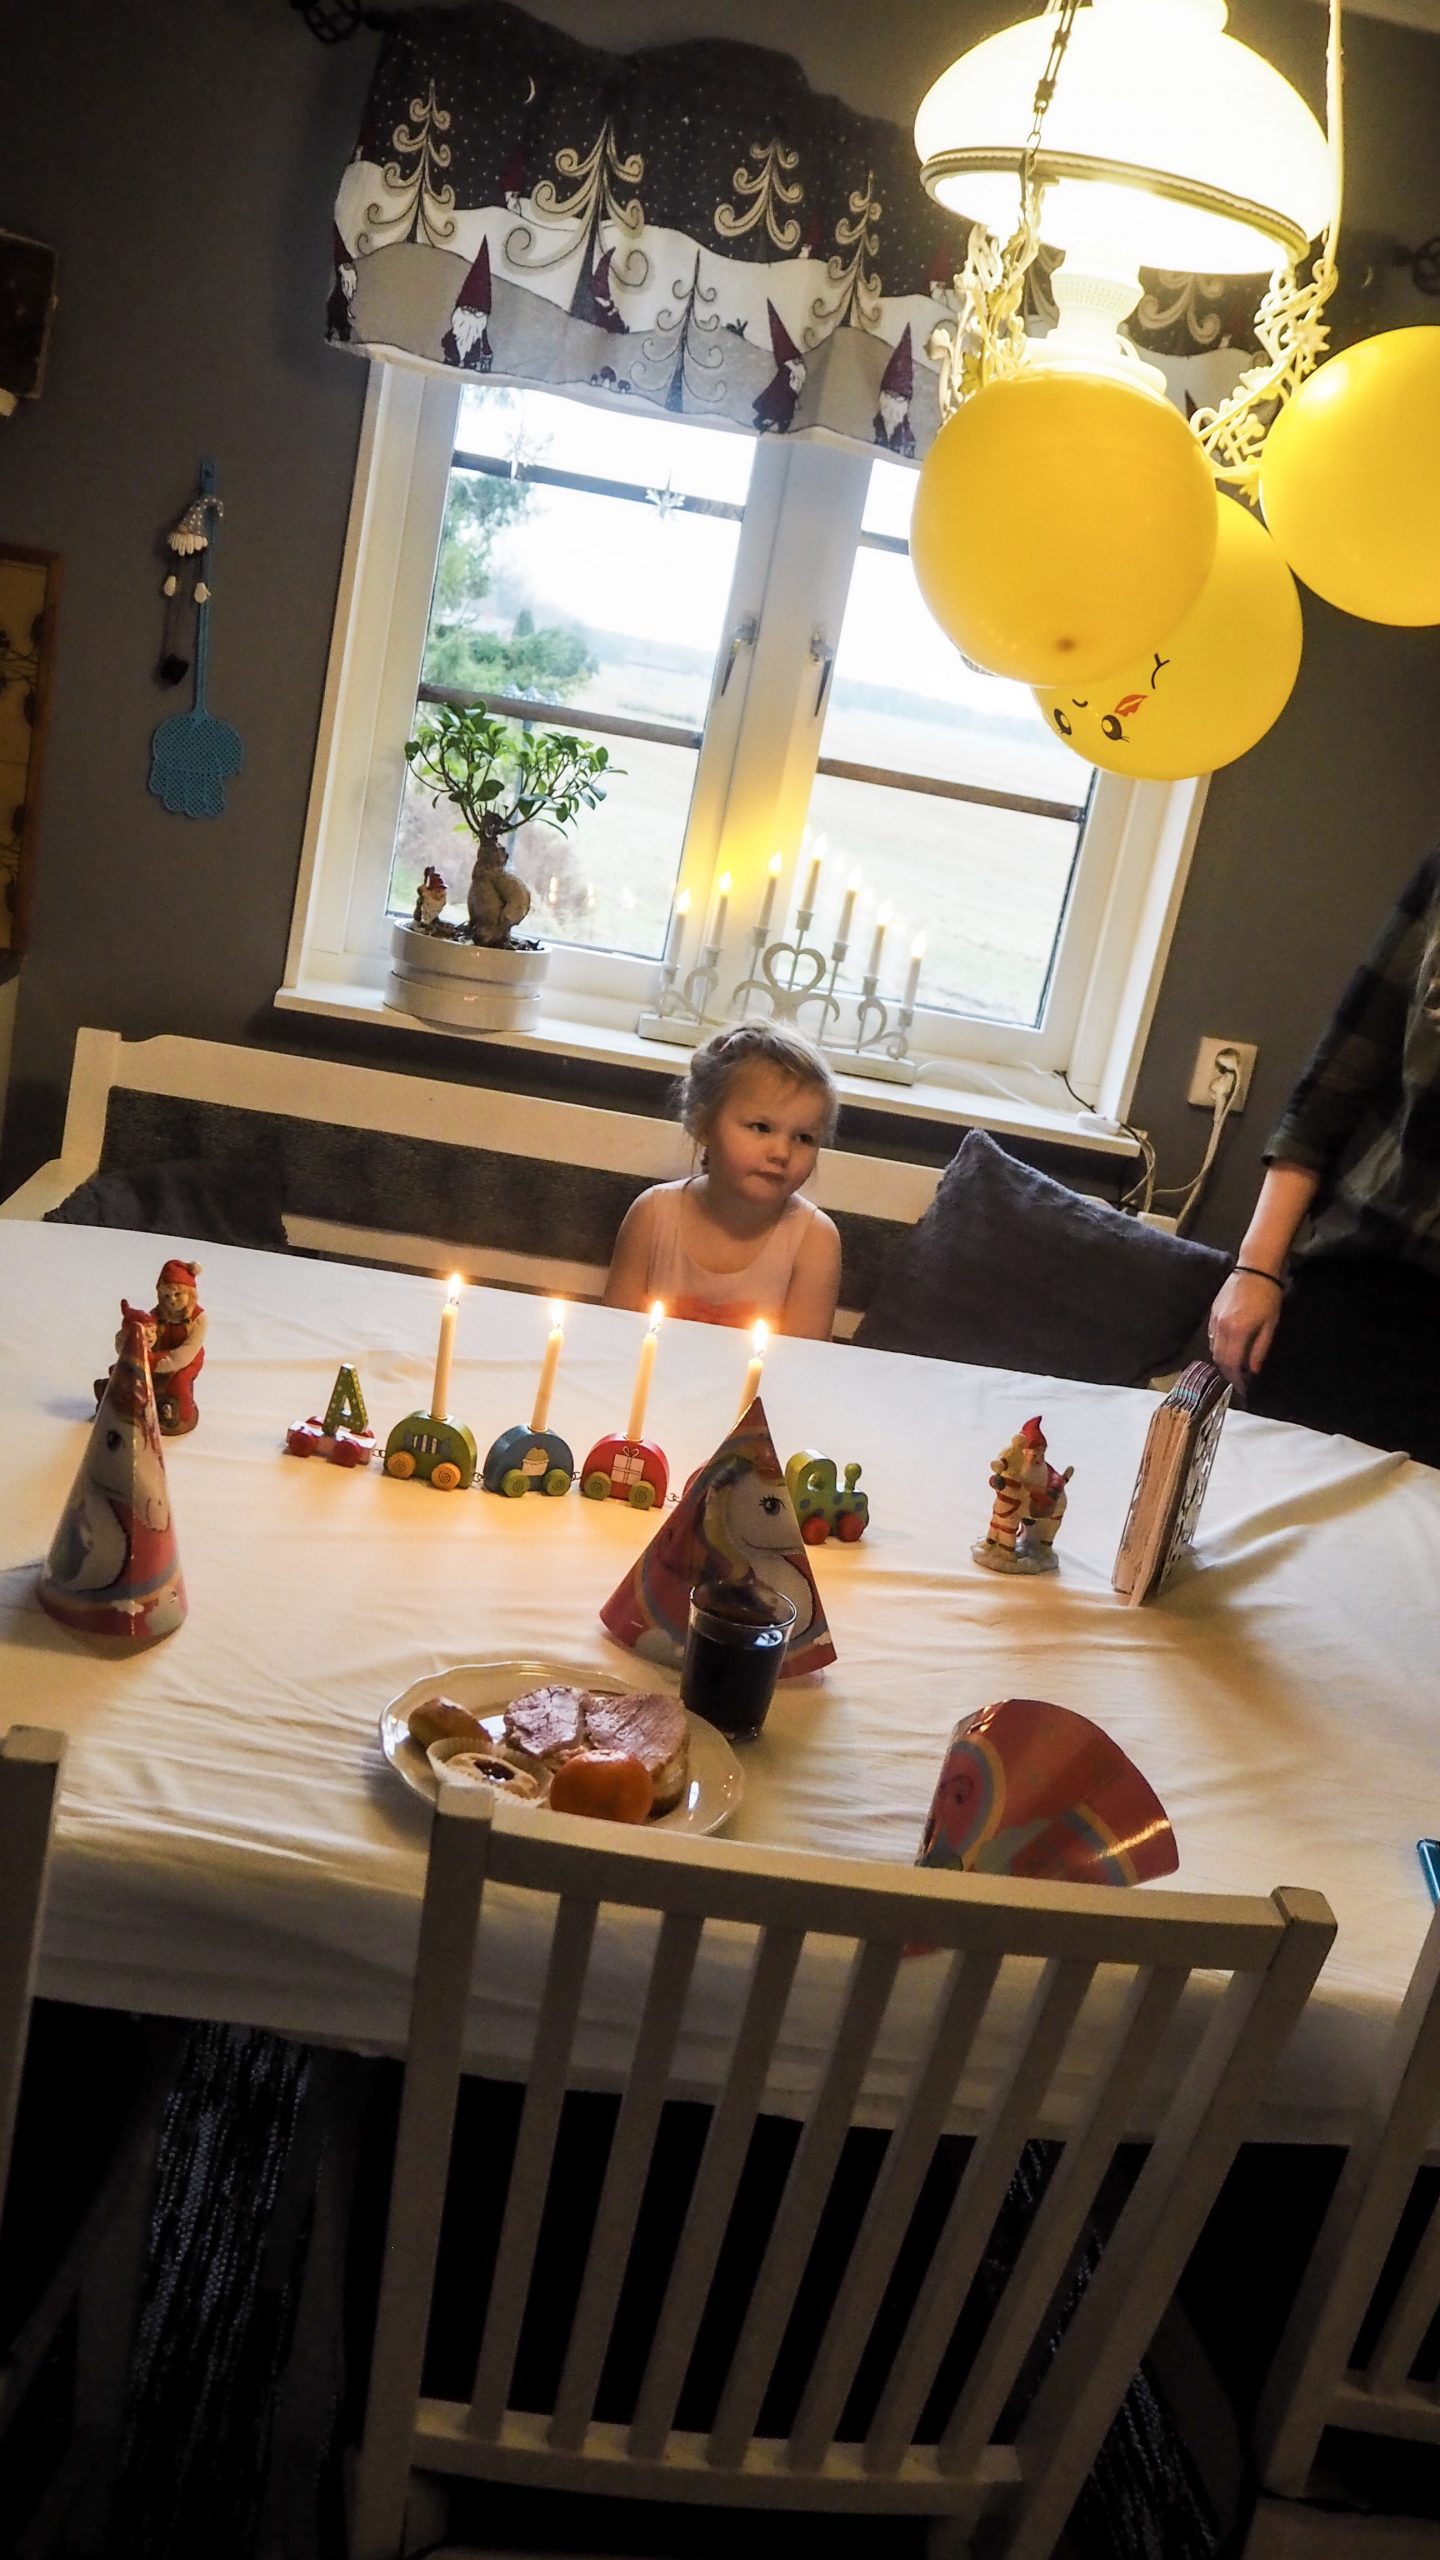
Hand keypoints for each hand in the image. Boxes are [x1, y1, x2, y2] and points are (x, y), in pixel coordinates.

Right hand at [1208, 1270, 1283, 1388]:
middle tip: (1239, 1380)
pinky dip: (1219, 1347)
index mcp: (1237, 1332)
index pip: (1232, 1364)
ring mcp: (1214, 1320)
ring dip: (1223, 1360)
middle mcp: (1221, 1329)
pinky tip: (1229, 1347)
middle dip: (1228, 1372)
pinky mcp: (1212, 1312)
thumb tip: (1253, 1370)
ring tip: (1235, 1365)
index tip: (1243, 1388)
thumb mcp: (1270, 1324)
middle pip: (1220, 1359)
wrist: (1254, 1268)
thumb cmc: (1268, 1296)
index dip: (1237, 1379)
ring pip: (1214, 1348)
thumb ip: (1260, 1349)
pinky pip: (1212, 1336)